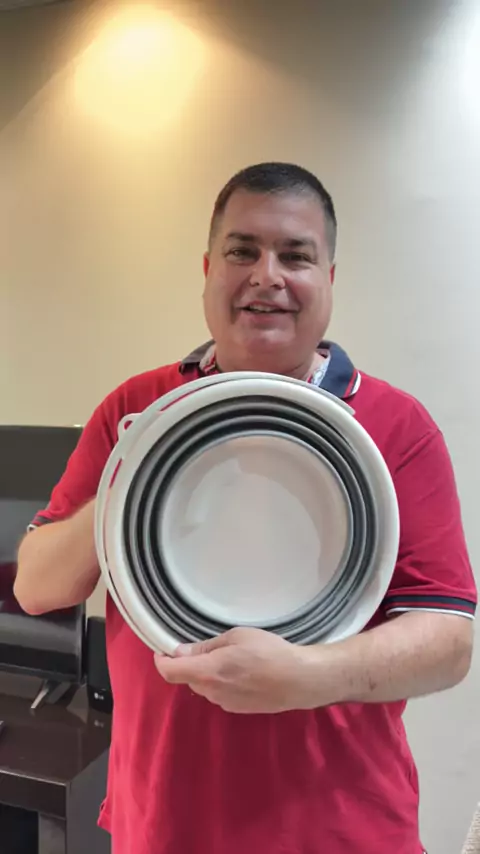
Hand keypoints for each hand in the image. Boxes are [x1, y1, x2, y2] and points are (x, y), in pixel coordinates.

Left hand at [154, 627, 316, 713]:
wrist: (299, 680)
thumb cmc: (269, 652)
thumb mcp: (236, 637)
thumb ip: (206, 647)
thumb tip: (181, 651)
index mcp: (208, 672)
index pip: (171, 672)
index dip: (161, 661)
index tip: (162, 650)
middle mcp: (212, 692)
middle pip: (188, 678)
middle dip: (189, 664)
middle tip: (207, 646)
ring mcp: (225, 704)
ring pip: (205, 686)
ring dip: (208, 673)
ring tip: (232, 658)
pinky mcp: (238, 709)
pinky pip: (220, 693)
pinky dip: (223, 682)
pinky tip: (243, 672)